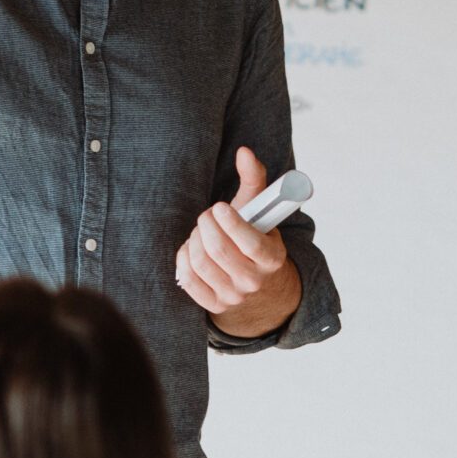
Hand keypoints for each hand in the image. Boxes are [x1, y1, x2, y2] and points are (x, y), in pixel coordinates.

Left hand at [176, 148, 302, 338]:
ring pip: (201, 263)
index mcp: (273, 258)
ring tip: (200, 232)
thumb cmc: (255, 238)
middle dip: (205, 226)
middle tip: (207, 216)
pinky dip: (183, 259)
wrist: (259, 286)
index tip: (219, 207)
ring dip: (193, 240)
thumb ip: (255, 180)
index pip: (251, 243)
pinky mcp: (214, 305)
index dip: (230, 223)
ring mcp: (234, 296)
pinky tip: (190, 249)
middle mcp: (255, 281)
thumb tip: (244, 152)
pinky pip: (189, 280)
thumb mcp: (260, 212)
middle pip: (219, 251)